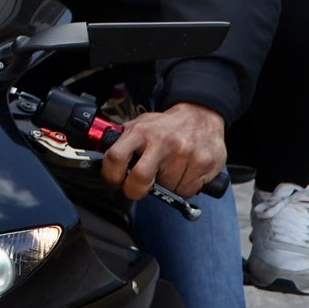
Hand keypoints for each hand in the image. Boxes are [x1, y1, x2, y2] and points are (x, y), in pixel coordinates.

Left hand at [102, 103, 229, 201]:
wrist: (201, 116)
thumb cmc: (167, 126)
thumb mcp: (140, 125)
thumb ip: (123, 142)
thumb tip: (105, 161)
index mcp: (141, 132)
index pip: (115, 157)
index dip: (111, 175)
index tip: (115, 180)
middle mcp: (162, 142)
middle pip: (140, 179)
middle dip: (135, 191)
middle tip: (137, 189)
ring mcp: (184, 154)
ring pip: (167, 189)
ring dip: (165, 187)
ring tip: (168, 171)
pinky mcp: (203, 164)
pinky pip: (186, 191)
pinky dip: (182, 188)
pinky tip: (183, 173)